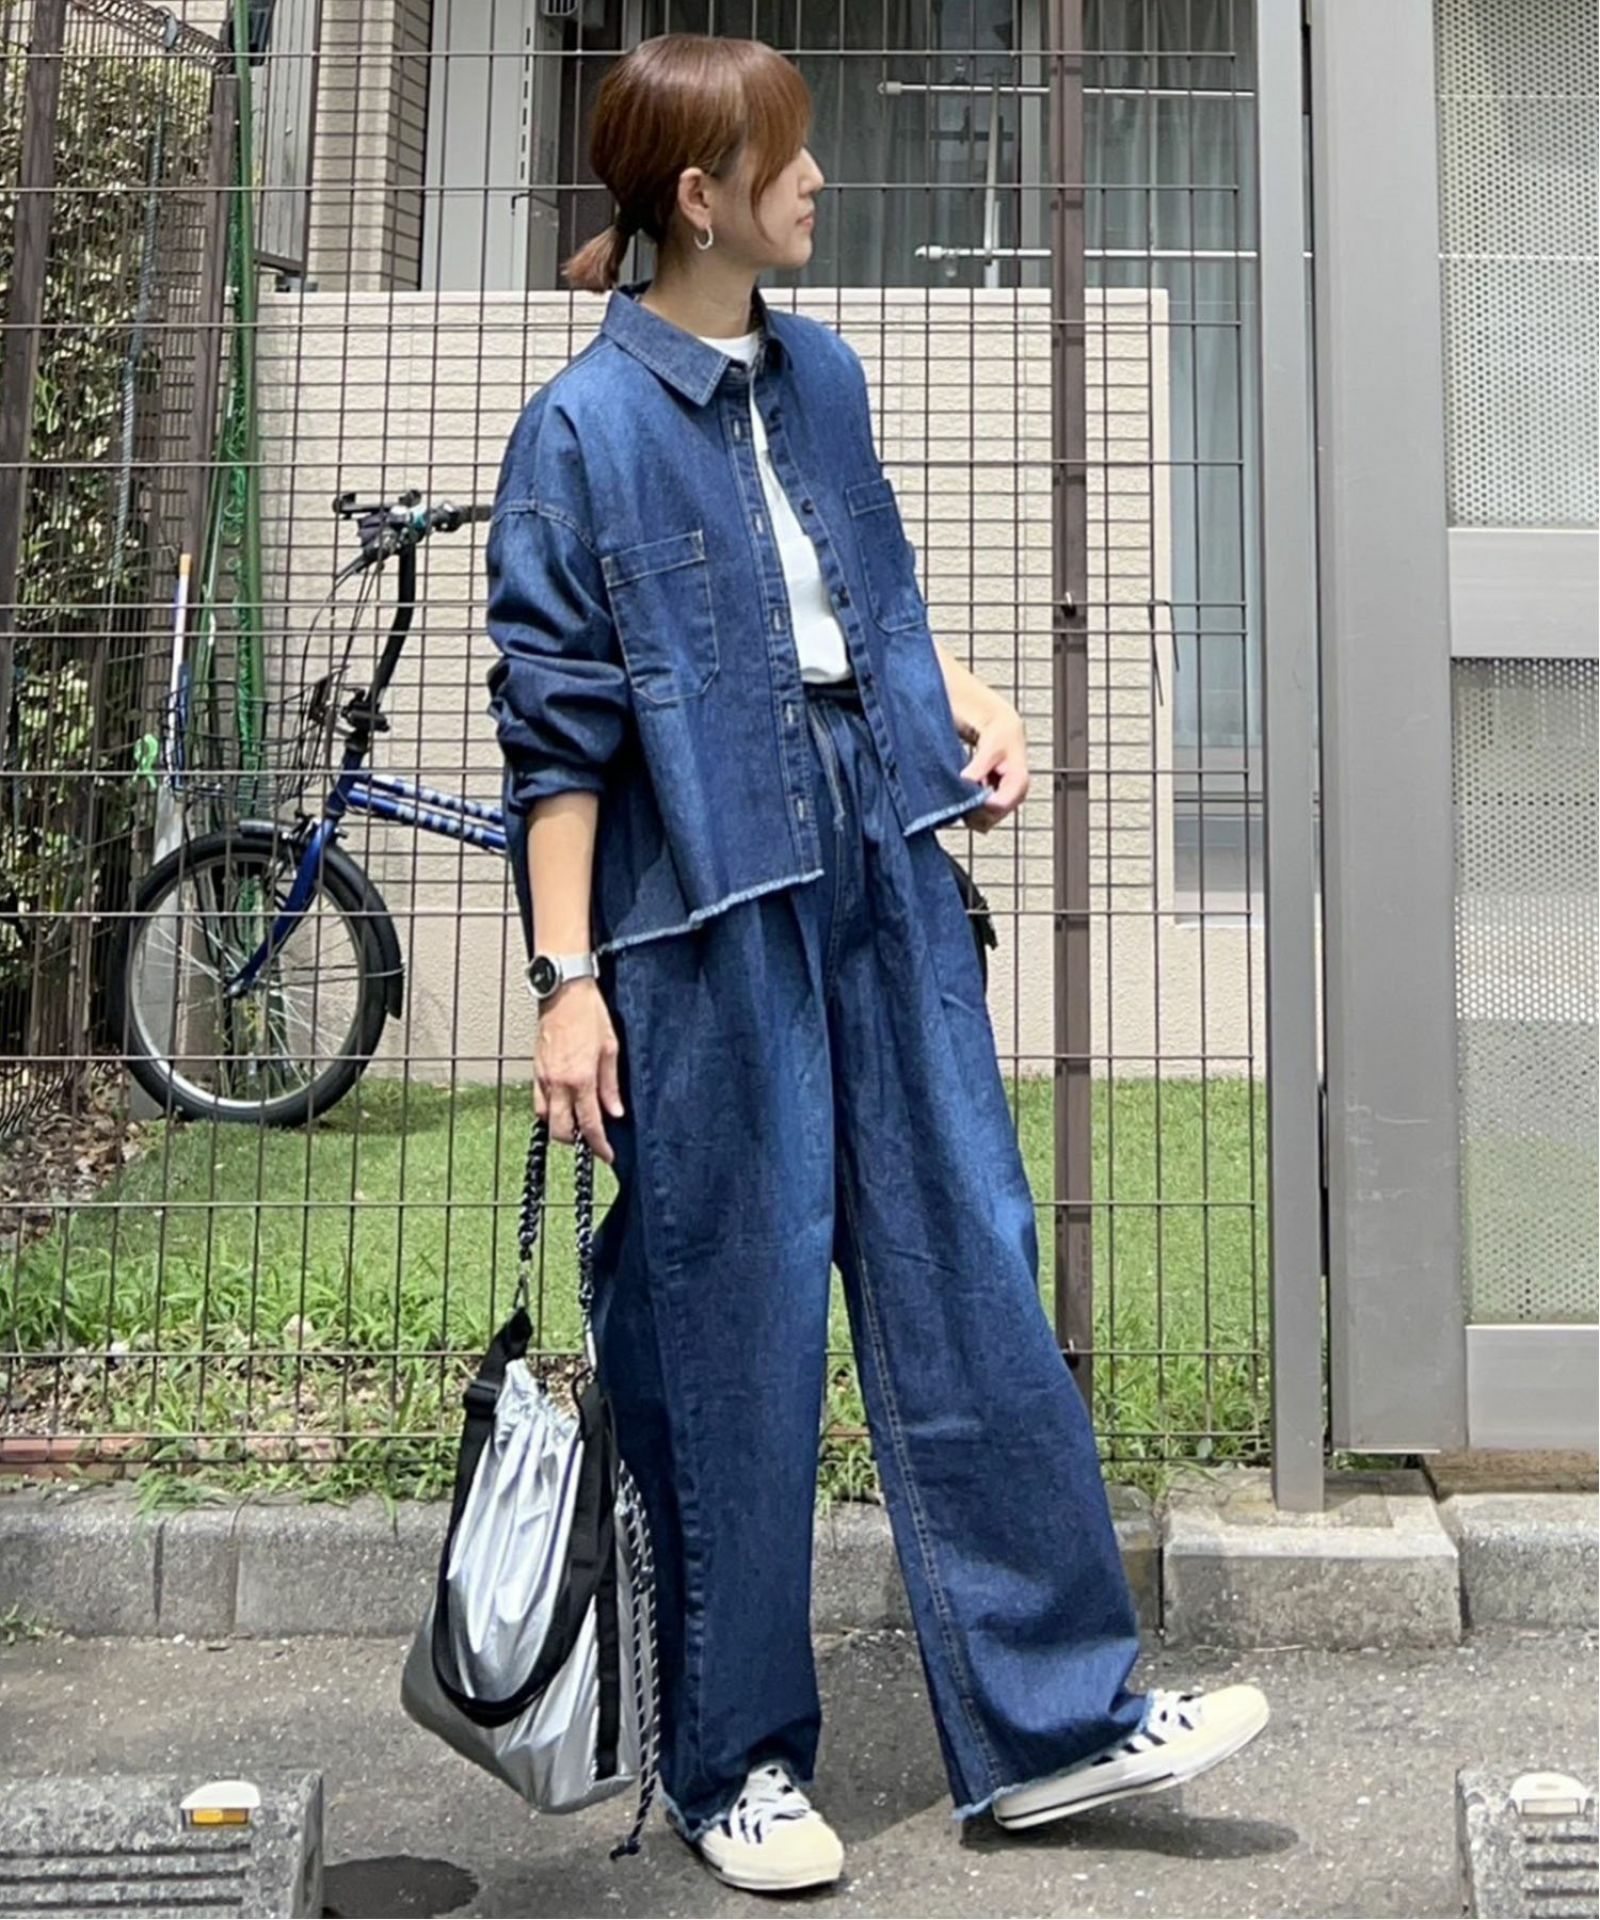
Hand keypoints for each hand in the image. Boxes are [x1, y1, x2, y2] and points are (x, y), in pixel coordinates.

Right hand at [534, 978, 623, 1164]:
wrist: (563, 990)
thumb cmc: (588, 1012)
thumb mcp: (610, 1048)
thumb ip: (611, 1085)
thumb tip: (615, 1111)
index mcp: (580, 1078)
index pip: (589, 1123)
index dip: (599, 1145)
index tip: (607, 1154)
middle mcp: (558, 1082)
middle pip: (561, 1130)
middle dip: (577, 1142)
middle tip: (593, 1141)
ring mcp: (543, 1077)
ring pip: (545, 1119)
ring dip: (560, 1127)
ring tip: (577, 1123)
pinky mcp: (535, 1070)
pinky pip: (538, 1101)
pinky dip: (548, 1111)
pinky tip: (562, 1105)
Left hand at [958, 701, 1029, 832]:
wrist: (1000, 727)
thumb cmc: (1000, 733)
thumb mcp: (990, 745)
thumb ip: (979, 766)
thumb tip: (966, 782)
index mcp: (1019, 781)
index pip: (1000, 805)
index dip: (980, 805)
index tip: (964, 797)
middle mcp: (1015, 795)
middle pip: (992, 818)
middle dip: (973, 809)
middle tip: (957, 794)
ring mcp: (1004, 800)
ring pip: (984, 820)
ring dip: (969, 810)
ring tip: (959, 791)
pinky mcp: (994, 802)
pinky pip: (980, 816)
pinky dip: (968, 808)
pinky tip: (962, 793)